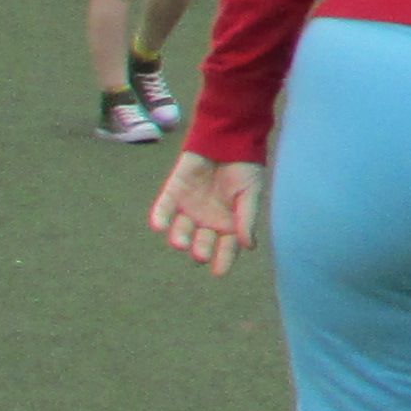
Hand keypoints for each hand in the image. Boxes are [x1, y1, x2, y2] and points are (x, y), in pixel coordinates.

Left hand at [151, 152, 264, 271]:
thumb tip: (249, 246)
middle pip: (201, 242)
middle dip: (200, 249)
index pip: (226, 246)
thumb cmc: (245, 167)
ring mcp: (188, 208)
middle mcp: (207, 220)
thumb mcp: (250, 193)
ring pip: (180, 230)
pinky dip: (160, 218)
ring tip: (181, 243)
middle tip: (200, 254)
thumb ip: (247, 218)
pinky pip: (163, 210)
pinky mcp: (173, 194)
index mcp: (228, 223)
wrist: (228, 138)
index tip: (218, 272)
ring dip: (179, 238)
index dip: (223, 259)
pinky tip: (159, 226)